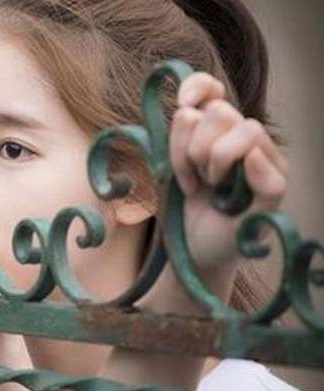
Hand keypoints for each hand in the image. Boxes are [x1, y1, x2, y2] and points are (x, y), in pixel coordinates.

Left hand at [170, 72, 287, 270]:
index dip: (197, 87)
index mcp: (217, 130)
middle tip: (191, 177)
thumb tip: (189, 109)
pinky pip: (266, 165)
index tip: (182, 105)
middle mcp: (244, 138)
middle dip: (191, 147)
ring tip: (206, 186)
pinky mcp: (274, 190)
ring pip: (242, 128)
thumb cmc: (185, 209)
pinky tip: (227, 193)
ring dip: (212, 161)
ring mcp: (265, 162)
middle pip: (218, 112)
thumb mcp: (170, 171)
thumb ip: (177, 137)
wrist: (196, 251)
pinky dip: (248, 170)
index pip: (212, 88)